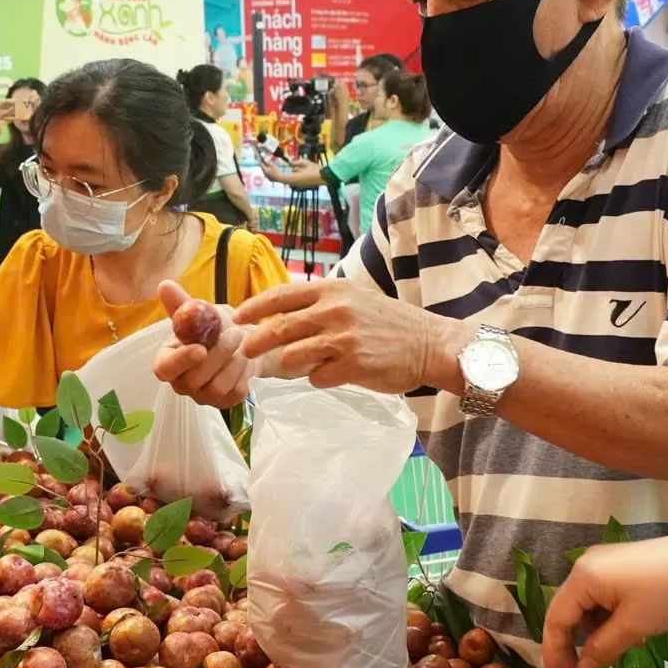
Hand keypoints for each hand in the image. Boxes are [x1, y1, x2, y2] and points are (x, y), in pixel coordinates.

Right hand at [151, 279, 254, 409]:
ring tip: (242, 343)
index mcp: (168, 361)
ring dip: (234, 363)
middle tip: (235, 333)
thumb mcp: (199, 312)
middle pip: (194, 379)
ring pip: (217, 388)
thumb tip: (164, 285)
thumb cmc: (213, 327)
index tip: (200, 348)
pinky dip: (244, 375)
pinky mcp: (223, 403)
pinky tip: (244, 361)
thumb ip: (181, 303)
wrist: (242, 342)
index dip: (181, 361)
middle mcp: (181, 383)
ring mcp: (202, 396)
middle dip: (218, 355)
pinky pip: (234, 394)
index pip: (164, 369)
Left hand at [235, 279, 451, 394]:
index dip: (254, 307)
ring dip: (287, 364)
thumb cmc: (389, 322)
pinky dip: (318, 377)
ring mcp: (343, 339)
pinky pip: (316, 377)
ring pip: (292, 356)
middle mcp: (334, 311)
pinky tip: (333, 373)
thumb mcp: (354, 298)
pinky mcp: (352, 366)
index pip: (281, 296)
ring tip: (295, 365)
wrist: (429, 344)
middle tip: (245, 351)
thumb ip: (321, 303)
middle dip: (256, 341)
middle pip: (279, 328)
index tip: (238, 317)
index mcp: (332, 290)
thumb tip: (281, 313)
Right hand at [542, 537, 667, 667]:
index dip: (554, 648)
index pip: (557, 617)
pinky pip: (599, 595)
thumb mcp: (633, 626)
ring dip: (592, 629)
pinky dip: (605, 616)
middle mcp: (585, 565)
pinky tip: (623, 630)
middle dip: (570, 640)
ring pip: (585, 604)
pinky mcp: (617, 564)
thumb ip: (602, 648)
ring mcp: (601, 562)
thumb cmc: (665, 595)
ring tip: (611, 649)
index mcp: (584, 577)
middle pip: (567, 609)